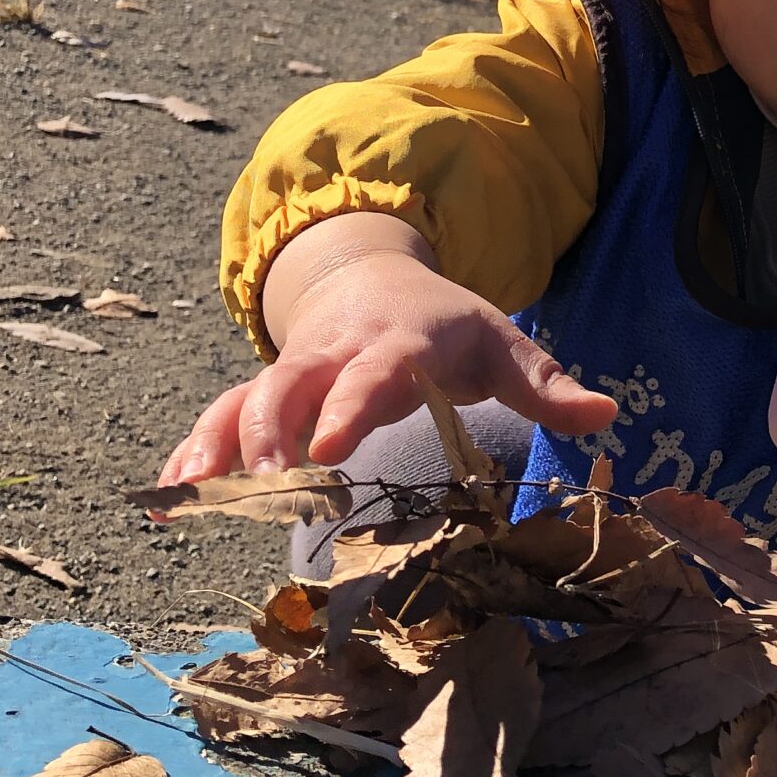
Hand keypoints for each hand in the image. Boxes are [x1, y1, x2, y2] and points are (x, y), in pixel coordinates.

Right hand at [161, 217, 615, 483]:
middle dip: (270, 433)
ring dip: (218, 447)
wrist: (374, 279)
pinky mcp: (264, 393)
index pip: (372, 376)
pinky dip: (193, 452)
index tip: (330, 452)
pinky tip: (168, 497)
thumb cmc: (446, 327)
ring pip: (244, 402)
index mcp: (396, 347)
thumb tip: (608, 414)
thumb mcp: (502, 345)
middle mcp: (333, 356)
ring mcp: (292, 374)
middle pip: (290, 387)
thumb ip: (548, 384)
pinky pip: (220, 418)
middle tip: (263, 485)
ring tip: (191, 495)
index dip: (350, 411)